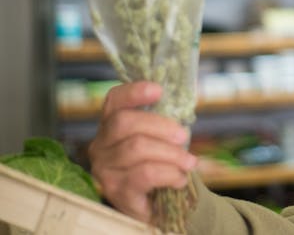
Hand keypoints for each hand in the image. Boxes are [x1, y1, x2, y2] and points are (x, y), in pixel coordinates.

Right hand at [88, 81, 197, 221]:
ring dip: (172, 153)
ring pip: (138, 148)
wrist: (156, 207)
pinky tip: (180, 179)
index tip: (158, 90)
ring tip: (189, 162)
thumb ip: (164, 123)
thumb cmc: (158, 167)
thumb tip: (183, 104)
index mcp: (111, 127)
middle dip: (160, 125)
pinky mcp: (116, 191)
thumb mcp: (159, 141)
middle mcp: (101, 146)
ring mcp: (105, 169)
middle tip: (183, 136)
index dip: (134, 92)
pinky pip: (145, 173)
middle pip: (125, 122)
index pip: (114, 101)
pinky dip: (169, 173)